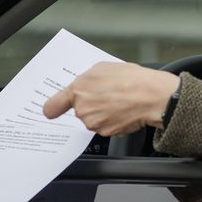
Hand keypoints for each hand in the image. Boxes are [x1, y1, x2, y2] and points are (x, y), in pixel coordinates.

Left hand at [42, 62, 179, 135]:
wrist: (151, 96)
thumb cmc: (131, 79)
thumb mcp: (102, 67)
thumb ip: (86, 79)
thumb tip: (83, 87)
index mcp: (78, 90)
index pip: (53, 105)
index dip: (52, 108)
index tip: (50, 111)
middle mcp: (83, 109)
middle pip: (79, 110)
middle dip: (89, 103)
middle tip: (105, 94)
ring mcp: (94, 123)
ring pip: (92, 118)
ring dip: (101, 112)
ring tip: (117, 100)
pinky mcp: (106, 133)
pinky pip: (104, 126)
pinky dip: (111, 120)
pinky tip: (122, 109)